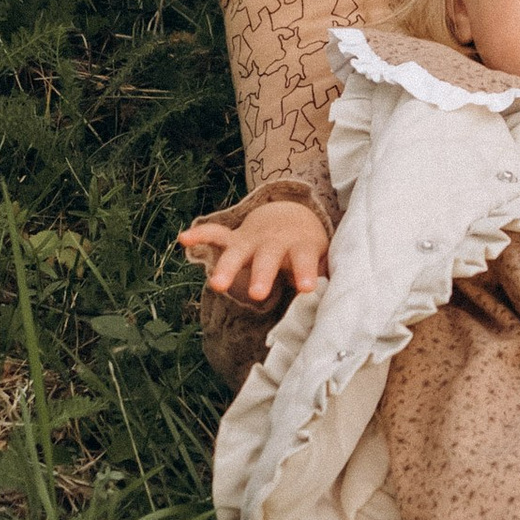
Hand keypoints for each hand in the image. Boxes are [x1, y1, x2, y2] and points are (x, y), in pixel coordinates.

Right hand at [179, 199, 330, 303]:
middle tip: (257, 295)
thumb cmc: (308, 248)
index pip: (304, 259)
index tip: (307, 288)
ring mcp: (252, 239)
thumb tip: (335, 303)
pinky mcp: (235, 238)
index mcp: (300, 246)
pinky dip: (200, 235)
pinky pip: (215, 234)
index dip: (306, 272)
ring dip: (227, 267)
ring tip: (217, 286)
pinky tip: (184, 239)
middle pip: (267, 257)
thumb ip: (324, 275)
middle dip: (262, 275)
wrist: (293, 215)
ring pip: (238, 252)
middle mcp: (274, 241)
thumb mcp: (322, 257)